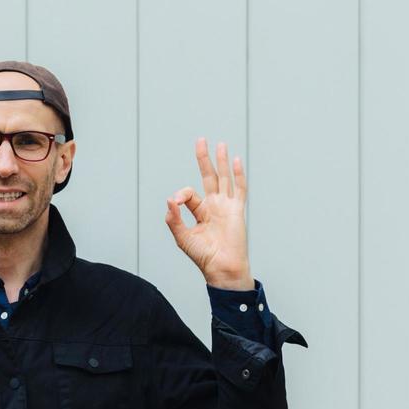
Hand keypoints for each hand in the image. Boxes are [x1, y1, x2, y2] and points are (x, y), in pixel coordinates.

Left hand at [165, 137, 252, 290]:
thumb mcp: (182, 237)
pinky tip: (235, 160)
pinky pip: (239, 188)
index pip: (189, 194)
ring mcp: (227, 206)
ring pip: (224, 178)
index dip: (180, 194)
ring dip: (221, 161)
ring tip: (220, 144)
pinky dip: (238, 174)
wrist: (222, 267)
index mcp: (199, 212)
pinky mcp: (237, 210)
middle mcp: (214, 206)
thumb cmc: (203, 256)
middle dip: (204, 159)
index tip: (175, 202)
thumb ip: (173, 219)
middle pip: (209, 176)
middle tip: (201, 140)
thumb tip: (169, 199)